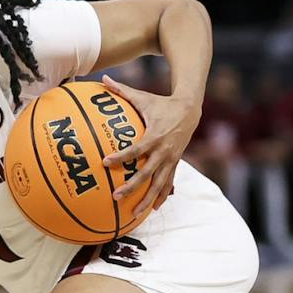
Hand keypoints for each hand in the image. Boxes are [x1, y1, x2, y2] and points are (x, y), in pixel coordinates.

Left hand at [100, 74, 200, 215]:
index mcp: (154, 135)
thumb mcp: (142, 96)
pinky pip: (168, 184)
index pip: (136, 149)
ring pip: (158, 184)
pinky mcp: (175, 164)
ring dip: (146, 199)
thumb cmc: (162, 103)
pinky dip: (162, 197)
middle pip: (146, 173)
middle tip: (115, 196)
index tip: (105, 162)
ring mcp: (171, 160)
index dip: (121, 156)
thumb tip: (102, 78)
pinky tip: (154, 209)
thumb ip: (121, 90)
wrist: (190, 109)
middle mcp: (163, 151)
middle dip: (131, 186)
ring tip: (133, 213)